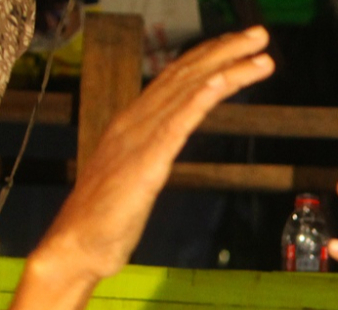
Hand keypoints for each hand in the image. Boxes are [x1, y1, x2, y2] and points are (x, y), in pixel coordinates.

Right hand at [36, 29, 273, 282]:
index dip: (207, 57)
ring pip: (187, 91)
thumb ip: (150, 157)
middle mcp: (135, 121)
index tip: (238, 44)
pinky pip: (177, 122)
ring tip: (261, 54)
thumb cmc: (105, 221)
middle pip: (184, 74)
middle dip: (224, 50)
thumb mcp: (134, 179)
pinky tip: (222, 80)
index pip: (174, 79)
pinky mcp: (145, 163)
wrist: (76, 247)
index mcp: (133, 123)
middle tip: (259, 34)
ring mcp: (139, 139)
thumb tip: (163, 149)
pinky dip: (201, 97)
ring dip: (226, 68)